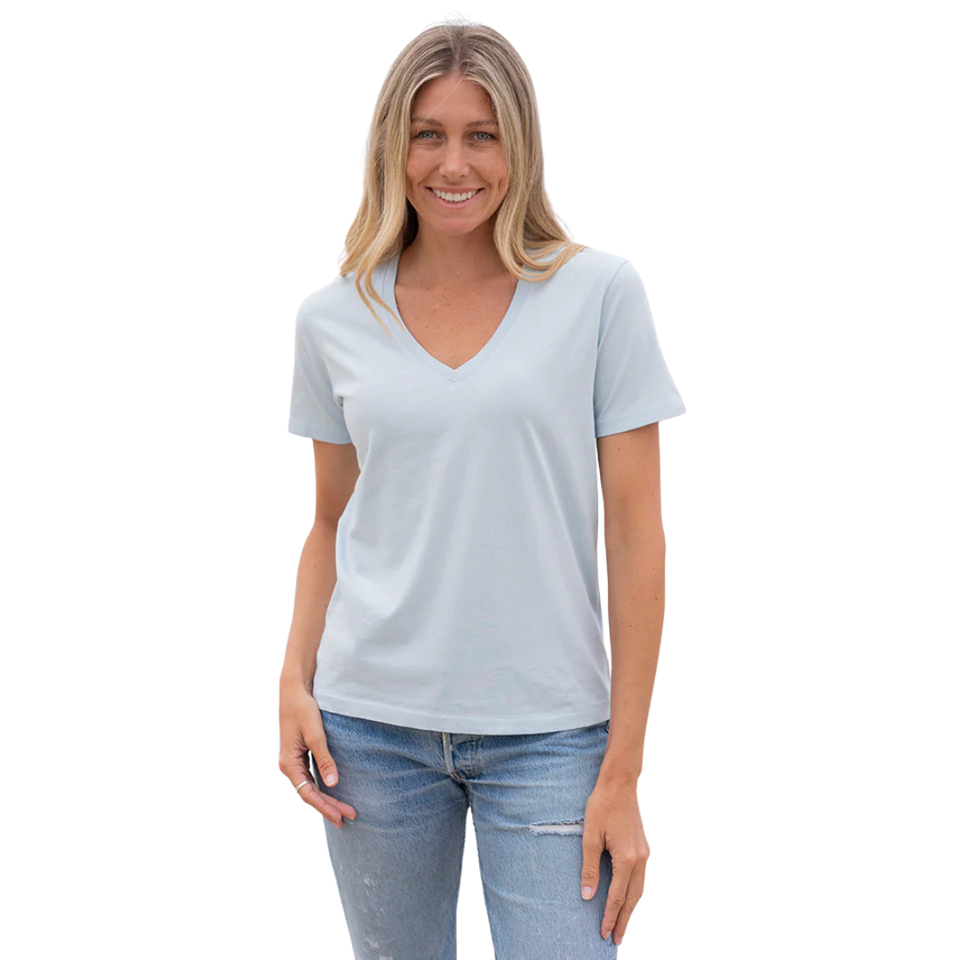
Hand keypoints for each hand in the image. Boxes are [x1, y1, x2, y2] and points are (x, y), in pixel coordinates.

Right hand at [279, 684, 357, 827]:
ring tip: (342, 811)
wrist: (294, 690)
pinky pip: (310, 776)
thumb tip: (332, 783)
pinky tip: (332, 791)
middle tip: (347, 818)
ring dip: (326, 798)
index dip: (325, 806)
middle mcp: (289, 765)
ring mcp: (293, 760)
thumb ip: (324, 759)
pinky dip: (322, 786)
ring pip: (310, 786)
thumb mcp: (315, 734)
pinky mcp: (299, 753)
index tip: (341, 816)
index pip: (307, 793)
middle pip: (309, 793)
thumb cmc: (303, 709)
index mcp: (288, 763)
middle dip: (328, 806)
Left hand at [580, 776, 648, 945]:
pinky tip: (626, 898)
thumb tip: (588, 896)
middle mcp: (641, 858)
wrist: (620, 783)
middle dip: (624, 920)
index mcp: (628, 858)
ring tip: (621, 924)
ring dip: (630, 908)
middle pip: (633, 898)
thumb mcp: (590, 836)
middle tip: (615, 939)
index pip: (617, 896)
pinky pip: (640, 877)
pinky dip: (634, 892)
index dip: (609, 916)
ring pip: (640, 889)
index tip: (603, 933)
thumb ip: (590, 868)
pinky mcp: (643, 847)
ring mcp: (645, 853)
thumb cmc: (602, 805)